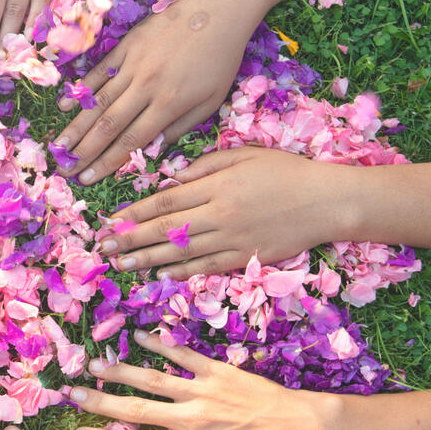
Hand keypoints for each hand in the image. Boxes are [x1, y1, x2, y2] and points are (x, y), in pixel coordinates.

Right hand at [54, 0, 254, 184]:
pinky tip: (65, 105)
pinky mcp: (126, 46)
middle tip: (64, 169)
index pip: (130, 141)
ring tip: (57, 146)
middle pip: (108, 125)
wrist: (219, 11)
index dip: (105, 163)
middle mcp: (146, 86)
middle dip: (84, 151)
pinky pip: (99, 71)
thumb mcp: (210, 101)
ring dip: (76, 126)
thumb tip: (150, 148)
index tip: (86, 180)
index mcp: (168, 104)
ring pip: (98, 101)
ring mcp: (133, 64)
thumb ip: (179, 128)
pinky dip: (81, 89)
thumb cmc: (220, 60)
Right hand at [71, 331, 337, 429]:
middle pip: (135, 409)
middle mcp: (190, 418)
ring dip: (121, 371)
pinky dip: (161, 344)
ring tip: (94, 365)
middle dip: (100, 402)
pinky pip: (183, 356)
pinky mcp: (216, 371)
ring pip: (152, 380)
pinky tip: (141, 336)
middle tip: (71, 394)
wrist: (304, 428)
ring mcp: (202, 391)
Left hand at [100, 147, 360, 276]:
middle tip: (102, 247)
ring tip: (121, 264)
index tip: (110, 220)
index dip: (133, 213)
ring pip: (180, 252)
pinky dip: (180, 272)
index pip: (165, 202)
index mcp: (216, 185)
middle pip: (165, 229)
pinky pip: (206, 267)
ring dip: (146, 259)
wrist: (328, 201)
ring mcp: (232, 239)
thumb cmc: (286, 172)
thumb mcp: (244, 154)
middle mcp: (219, 214)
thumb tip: (171, 179)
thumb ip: (205, 165)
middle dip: (129, 238)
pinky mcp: (245, 258)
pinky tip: (159, 274)